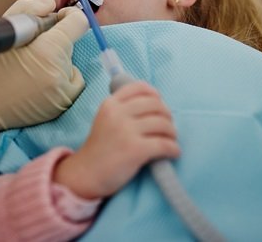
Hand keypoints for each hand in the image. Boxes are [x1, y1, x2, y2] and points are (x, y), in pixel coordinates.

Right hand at [0, 0, 88, 165]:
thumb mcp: (4, 28)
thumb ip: (30, 9)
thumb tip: (51, 5)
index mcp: (48, 50)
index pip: (78, 23)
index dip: (68, 16)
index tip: (57, 19)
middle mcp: (59, 73)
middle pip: (70, 44)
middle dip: (54, 41)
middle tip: (29, 48)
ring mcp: (62, 93)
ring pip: (70, 64)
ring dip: (56, 61)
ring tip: (30, 67)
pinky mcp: (61, 107)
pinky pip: (70, 84)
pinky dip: (59, 80)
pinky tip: (36, 81)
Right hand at [53, 81, 179, 198]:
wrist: (87, 173)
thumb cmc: (100, 148)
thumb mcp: (105, 119)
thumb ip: (122, 108)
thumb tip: (154, 102)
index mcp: (110, 104)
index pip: (139, 87)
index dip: (155, 94)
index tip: (160, 104)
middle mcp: (118, 113)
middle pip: (155, 105)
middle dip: (167, 115)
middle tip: (167, 127)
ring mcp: (126, 131)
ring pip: (163, 124)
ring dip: (172, 133)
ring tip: (171, 140)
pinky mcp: (135, 150)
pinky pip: (165, 144)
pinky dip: (174, 149)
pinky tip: (173, 153)